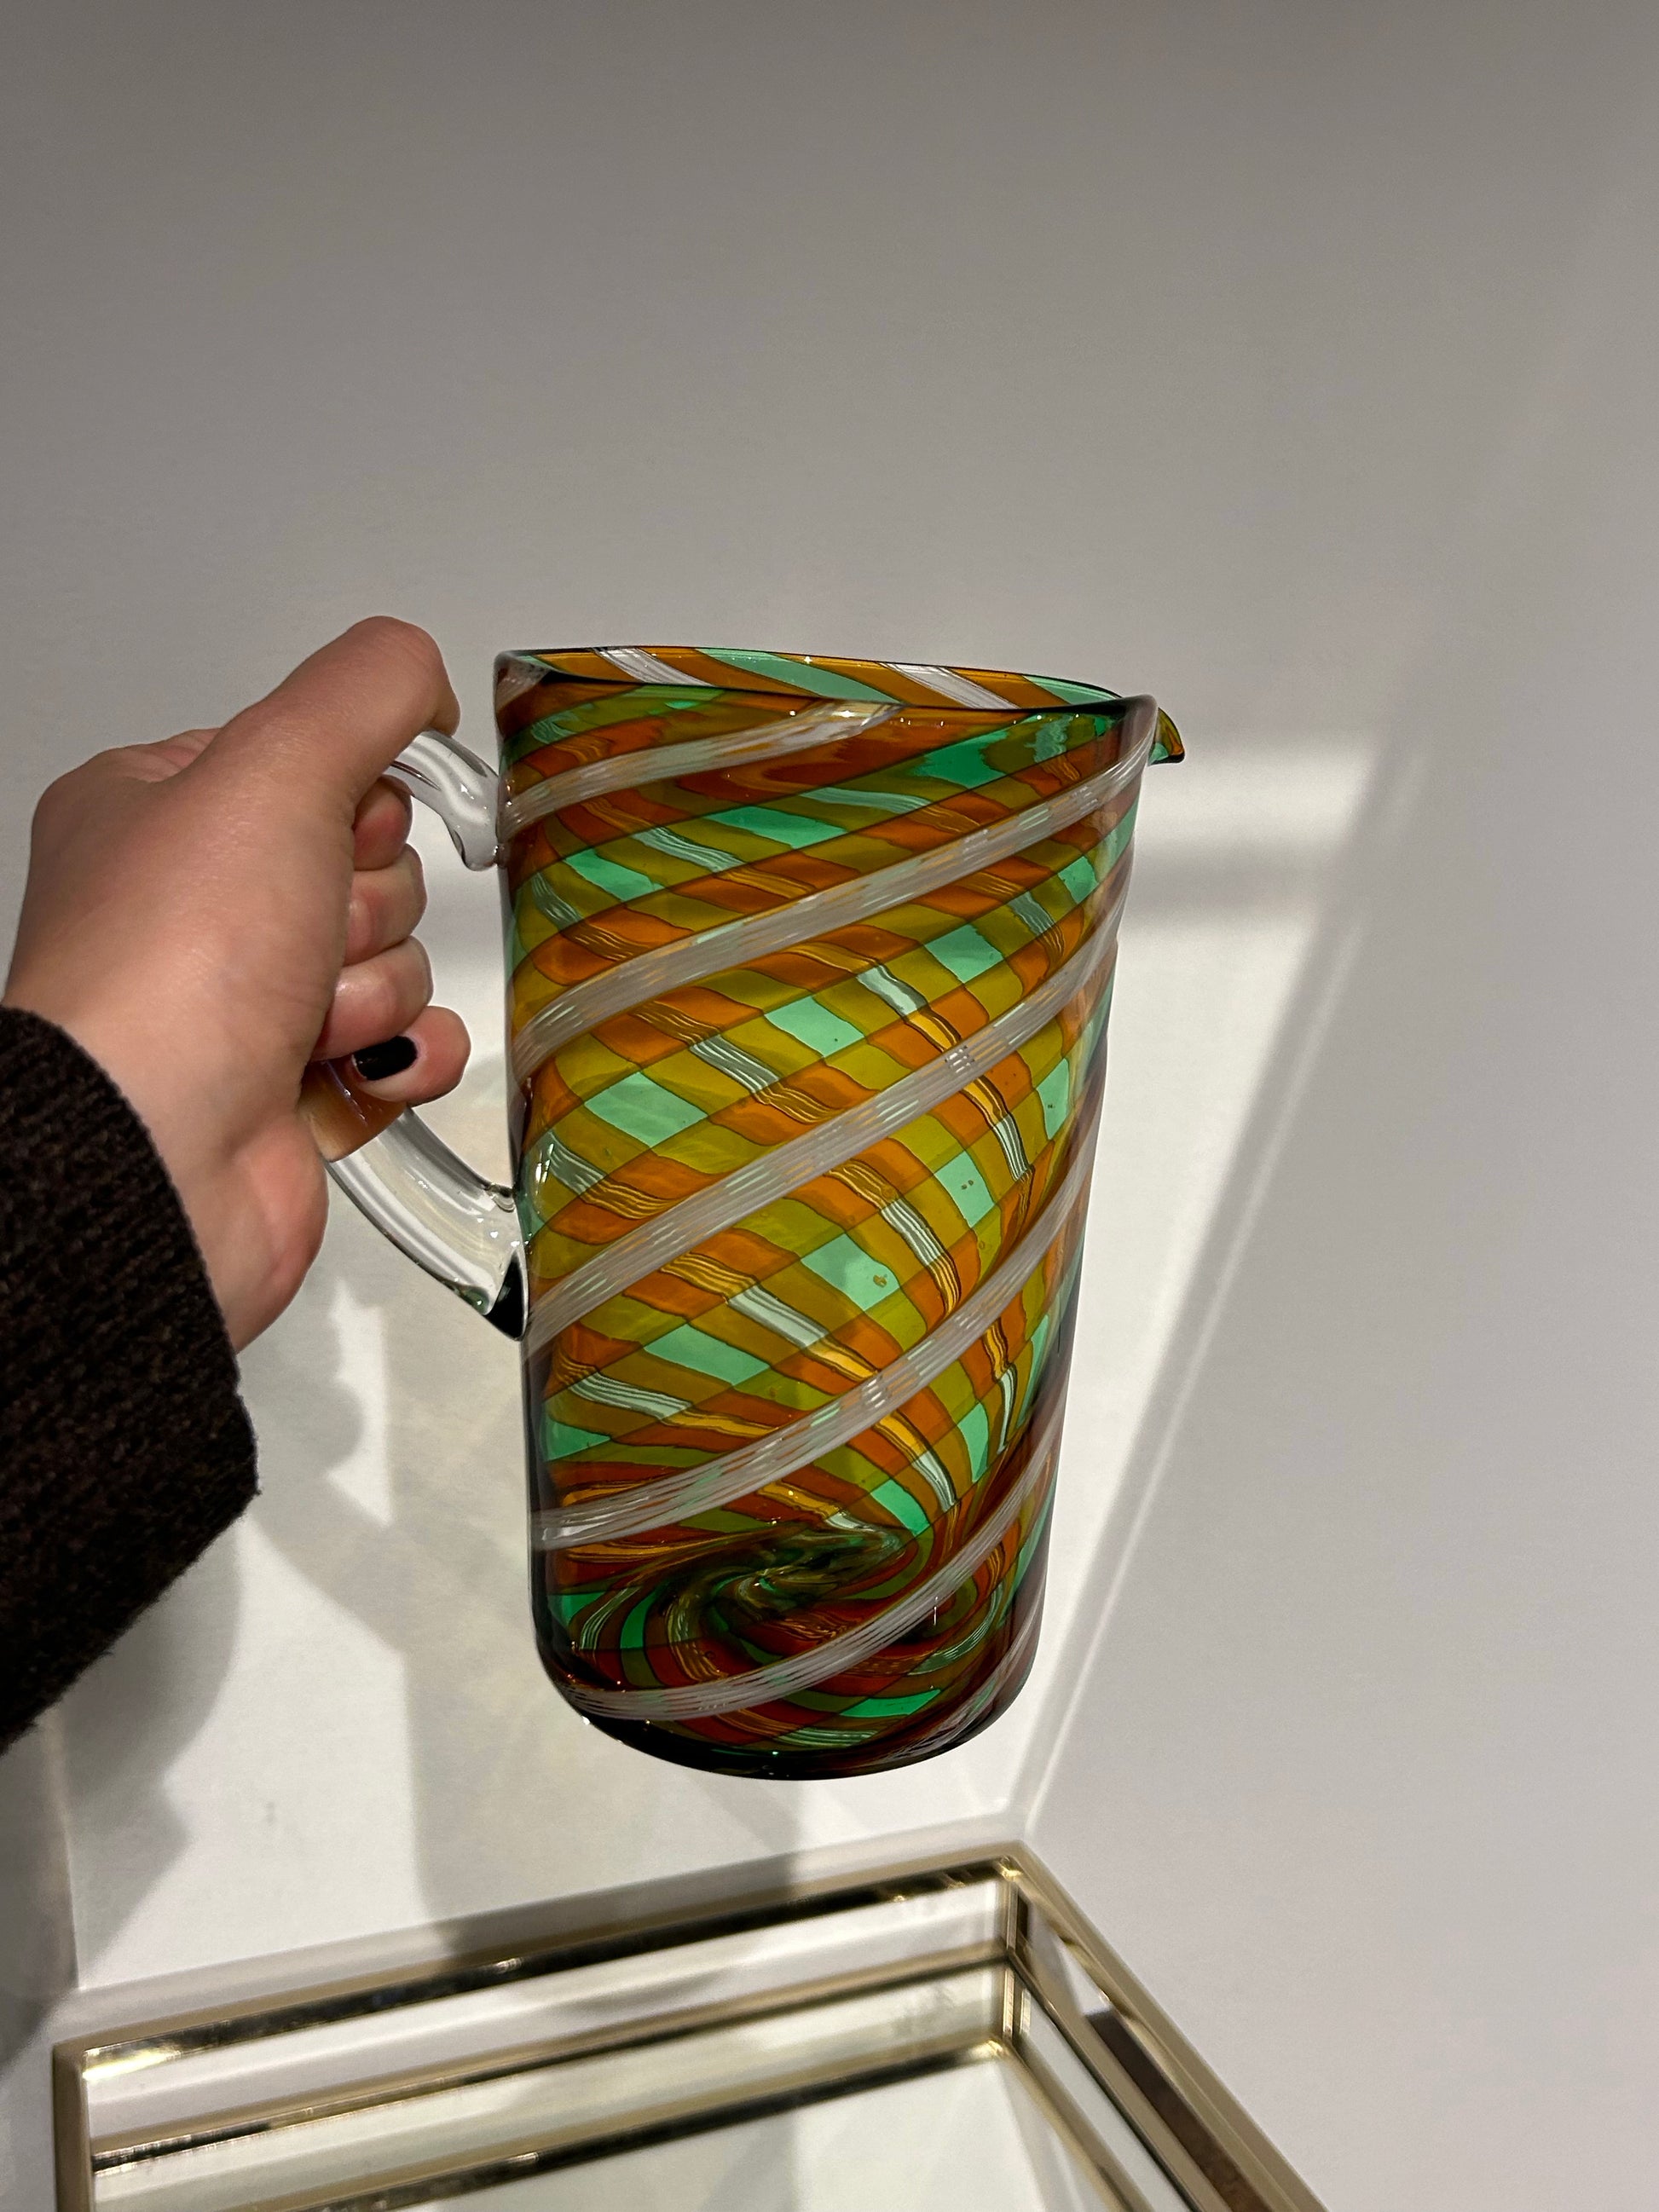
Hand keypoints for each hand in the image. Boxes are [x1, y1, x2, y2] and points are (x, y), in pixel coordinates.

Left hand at [3, 618, 471, 1347]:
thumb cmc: (168, 977)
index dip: (350, 793)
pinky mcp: (298, 1089)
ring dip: (372, 988)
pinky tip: (353, 1068)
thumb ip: (362, 693)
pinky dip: (399, 1054)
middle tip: (300, 934)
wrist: (154, 1159)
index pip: (310, 760)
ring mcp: (242, 1003)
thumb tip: (420, 676)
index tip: (335, 822)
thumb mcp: (269, 771)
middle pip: (368, 860)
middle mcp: (192, 906)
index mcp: (154, 812)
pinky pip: (407, 1042)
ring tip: (302, 1020)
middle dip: (359, 904)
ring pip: (394, 953)